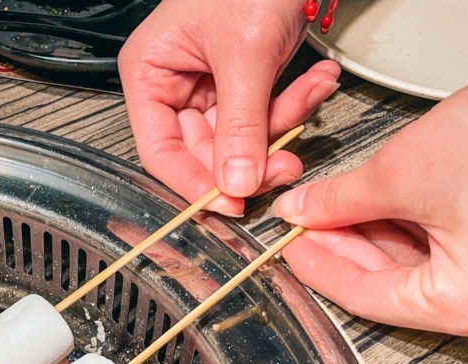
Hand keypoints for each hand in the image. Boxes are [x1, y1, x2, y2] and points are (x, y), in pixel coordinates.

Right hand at [119, 0, 339, 215]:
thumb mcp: (244, 55)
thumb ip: (240, 126)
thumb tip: (234, 184)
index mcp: (149, 72)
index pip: (161, 150)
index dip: (193, 183)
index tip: (229, 204)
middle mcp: (173, 83)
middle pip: (205, 150)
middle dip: (251, 155)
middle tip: (284, 165)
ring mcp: (209, 85)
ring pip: (241, 137)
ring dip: (282, 123)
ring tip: (312, 95)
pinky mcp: (243, 82)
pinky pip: (264, 114)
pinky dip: (294, 103)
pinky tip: (317, 81)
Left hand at [274, 41, 467, 341]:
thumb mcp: (406, 170)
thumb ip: (340, 201)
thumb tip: (302, 212)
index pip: (368, 298)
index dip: (318, 268)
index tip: (289, 247)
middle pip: (399, 289)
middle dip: (347, 250)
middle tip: (308, 225)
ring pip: (430, 275)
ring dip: (380, 243)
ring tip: (340, 210)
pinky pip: (463, 261)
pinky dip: (421, 237)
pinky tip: (383, 211)